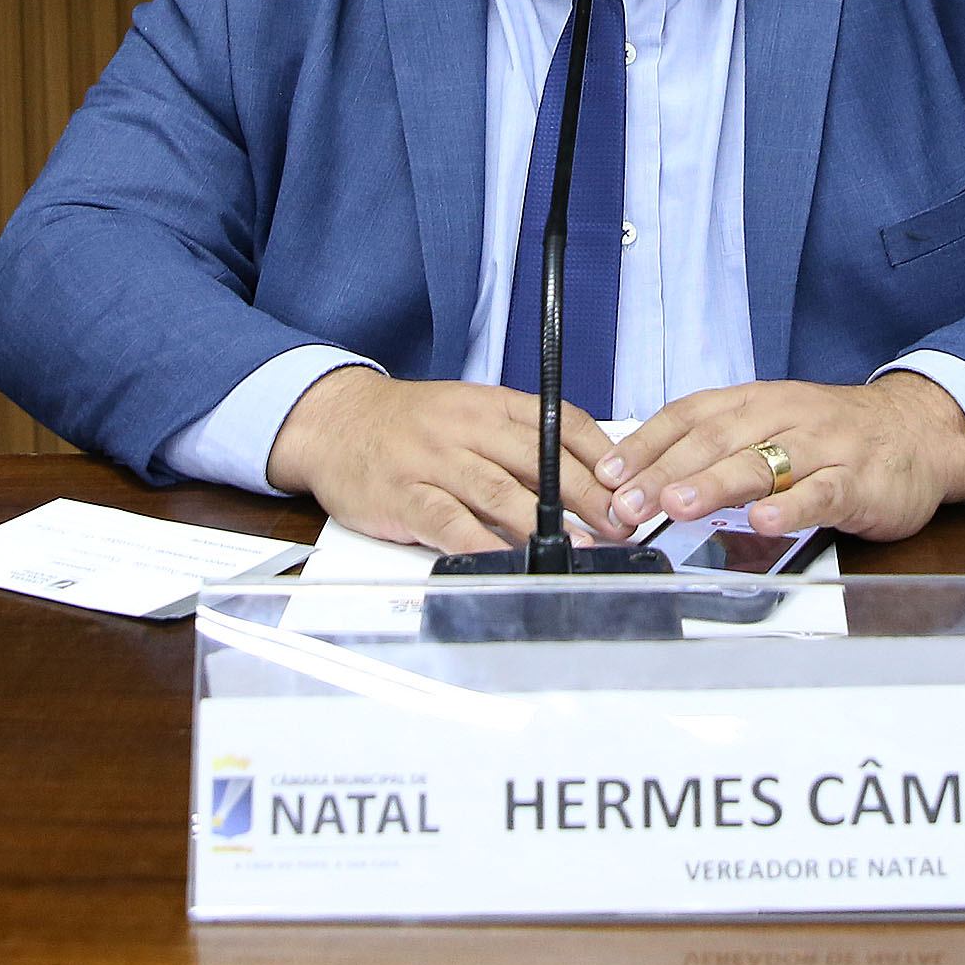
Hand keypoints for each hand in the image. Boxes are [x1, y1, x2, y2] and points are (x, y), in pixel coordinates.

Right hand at [265, 368, 626, 554]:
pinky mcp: (406, 495)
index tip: (629, 484)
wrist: (334, 421)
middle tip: (619, 523)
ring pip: (499, 491)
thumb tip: (585, 475)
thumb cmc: (410, 424)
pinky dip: (481, 544)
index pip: (559, 421)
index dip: (601, 456)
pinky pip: (449, 522)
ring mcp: (435, 461)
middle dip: (588, 495)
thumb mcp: (468, 412)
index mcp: (490, 405)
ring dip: (545, 523)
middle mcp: (467, 428)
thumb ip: (518, 440)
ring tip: (579, 547)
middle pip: (539, 459)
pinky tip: (506, 560)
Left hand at [593, 373, 964, 540]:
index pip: (689, 415)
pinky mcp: (859, 481)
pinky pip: (822, 493)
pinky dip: (793, 507)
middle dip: (666, 472)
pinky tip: (765, 521)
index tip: (607, 474)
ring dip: (716, 483)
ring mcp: (824, 447)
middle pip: (716, 440)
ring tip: (678, 505)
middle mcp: (785, 415)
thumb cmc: (834, 434)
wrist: (919, 430)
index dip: (645, 443)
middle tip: (627, 503)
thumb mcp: (772, 424)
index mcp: (757, 400)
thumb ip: (719, 447)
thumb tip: (647, 479)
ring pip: (764, 462)